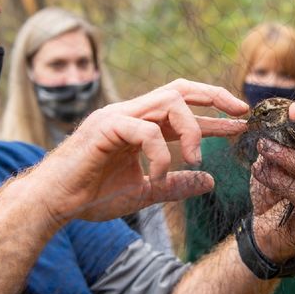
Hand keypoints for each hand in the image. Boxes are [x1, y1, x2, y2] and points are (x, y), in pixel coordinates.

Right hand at [28, 79, 247, 224]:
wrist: (53, 204)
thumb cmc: (91, 196)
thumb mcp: (144, 192)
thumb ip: (175, 184)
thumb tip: (209, 182)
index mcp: (140, 125)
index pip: (183, 109)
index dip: (214, 113)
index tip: (241, 122)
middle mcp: (131, 113)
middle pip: (180, 89)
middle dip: (214, 96)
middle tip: (241, 113)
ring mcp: (117, 116)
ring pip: (169, 102)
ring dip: (192, 130)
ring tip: (196, 159)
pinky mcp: (105, 127)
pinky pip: (146, 130)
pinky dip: (160, 153)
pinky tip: (157, 175)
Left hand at [248, 103, 294, 260]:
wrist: (270, 234)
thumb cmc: (276, 194)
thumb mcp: (278, 165)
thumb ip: (279, 146)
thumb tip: (268, 125)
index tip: (292, 109)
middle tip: (291, 115)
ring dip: (287, 156)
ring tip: (263, 147)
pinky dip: (277, 179)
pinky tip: (259, 171)